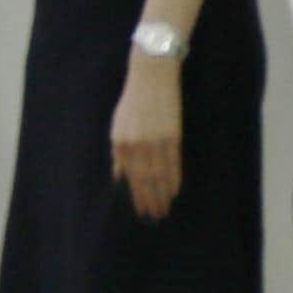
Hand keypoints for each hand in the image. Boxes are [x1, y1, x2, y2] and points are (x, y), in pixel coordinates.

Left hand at [108, 52, 186, 216]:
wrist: (151, 76)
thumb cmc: (132, 101)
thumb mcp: (118, 126)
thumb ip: (118, 152)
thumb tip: (118, 176)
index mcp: (121, 144)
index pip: (131, 178)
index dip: (137, 196)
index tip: (143, 210)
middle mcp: (137, 146)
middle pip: (145, 181)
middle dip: (151, 200)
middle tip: (157, 215)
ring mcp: (155, 142)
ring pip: (160, 175)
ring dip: (163, 194)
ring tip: (166, 208)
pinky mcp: (172, 136)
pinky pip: (174, 163)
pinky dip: (174, 178)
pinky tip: (175, 190)